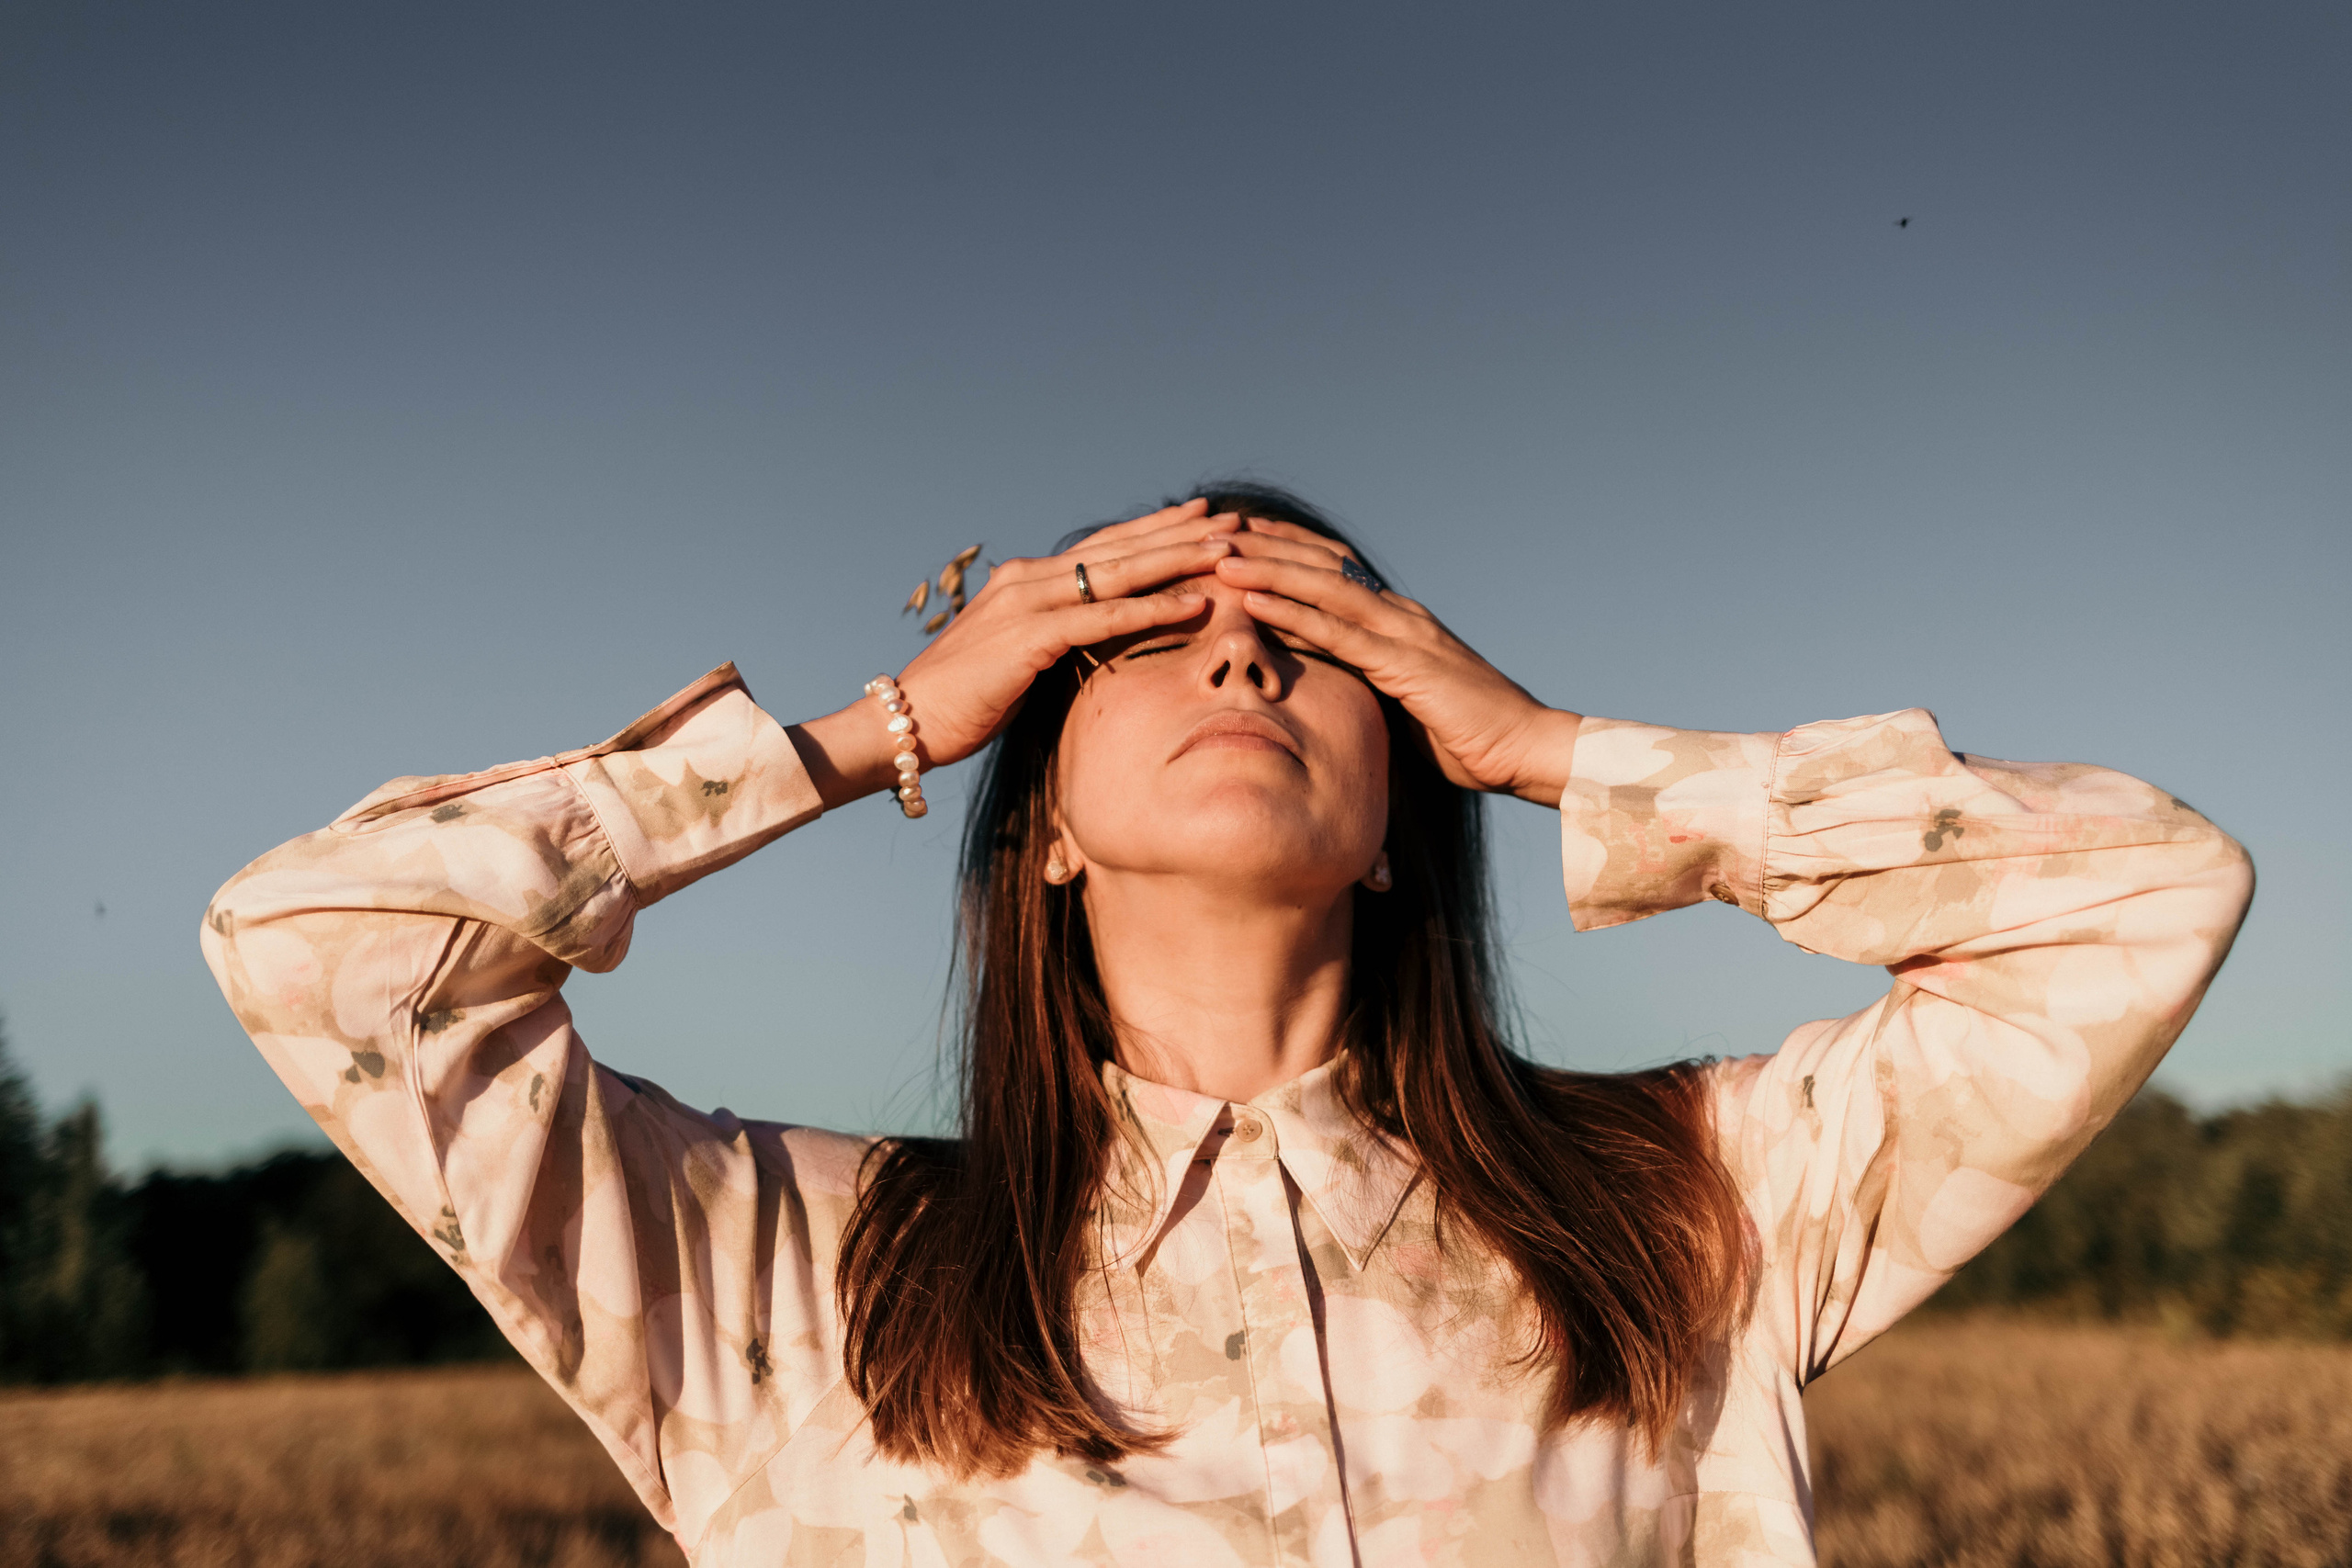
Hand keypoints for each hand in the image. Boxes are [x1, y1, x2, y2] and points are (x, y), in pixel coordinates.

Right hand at [790, 499, 1242, 807]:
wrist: (905, 725)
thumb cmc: (960, 703)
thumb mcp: (1016, 662)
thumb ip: (1052, 643)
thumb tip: (1093, 647)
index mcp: (1025, 582)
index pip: (1102, 548)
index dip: (1154, 531)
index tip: (1201, 519)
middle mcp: (1027, 580)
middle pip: (1119, 548)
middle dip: (1179, 532)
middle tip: (1235, 519)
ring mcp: (1027, 603)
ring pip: (1118, 573)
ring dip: (1177, 560)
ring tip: (1227, 550)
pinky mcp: (1029, 637)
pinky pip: (1103, 618)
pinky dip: (1152, 608)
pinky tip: (1194, 603)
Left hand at [1211, 522, 1581, 804]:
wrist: (1525, 747)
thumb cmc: (1469, 737)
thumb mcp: (1408, 705)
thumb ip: (1374, 686)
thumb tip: (1335, 691)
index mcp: (1400, 620)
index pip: (1335, 572)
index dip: (1287, 552)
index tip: (1242, 540)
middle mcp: (1399, 614)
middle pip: (1322, 566)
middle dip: (1267, 547)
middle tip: (1215, 530)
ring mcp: (1403, 633)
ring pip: (1323, 588)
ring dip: (1268, 570)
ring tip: (1220, 556)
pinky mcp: (1405, 664)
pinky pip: (1339, 633)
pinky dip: (1293, 614)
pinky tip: (1256, 602)